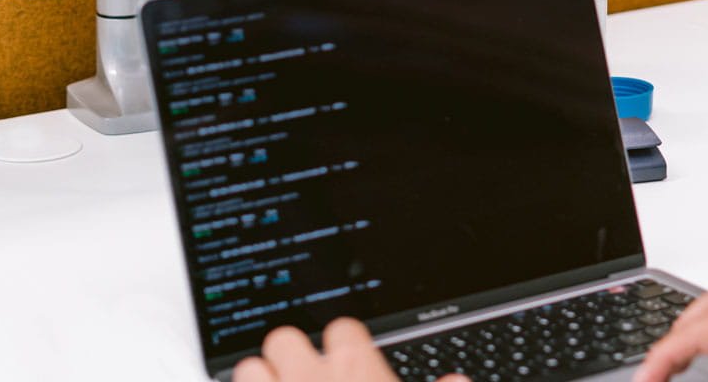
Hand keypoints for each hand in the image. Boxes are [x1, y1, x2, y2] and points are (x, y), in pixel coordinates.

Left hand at [233, 318, 466, 381]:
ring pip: (249, 369)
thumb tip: (457, 381)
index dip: (347, 348)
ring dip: (261, 381)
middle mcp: (310, 379)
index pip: (343, 329)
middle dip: (292, 357)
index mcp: (356, 369)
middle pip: (284, 338)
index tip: (351, 365)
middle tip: (308, 381)